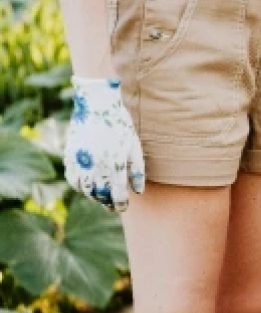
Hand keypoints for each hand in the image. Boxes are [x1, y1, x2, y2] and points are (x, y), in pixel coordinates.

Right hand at [64, 76, 144, 211]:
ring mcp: (81, 161)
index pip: (117, 195)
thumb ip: (137, 171)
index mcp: (115, 165)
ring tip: (100, 197)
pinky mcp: (70, 155)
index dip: (120, 204)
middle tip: (112, 206)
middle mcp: (96, 166)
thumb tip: (138, 191)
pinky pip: (72, 178)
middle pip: (100, 195)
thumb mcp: (134, 147)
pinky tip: (86, 186)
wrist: (97, 105)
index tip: (123, 208)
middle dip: (107, 203)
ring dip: (93, 196)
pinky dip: (79, 185)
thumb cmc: (120, 125)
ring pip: (85, 189)